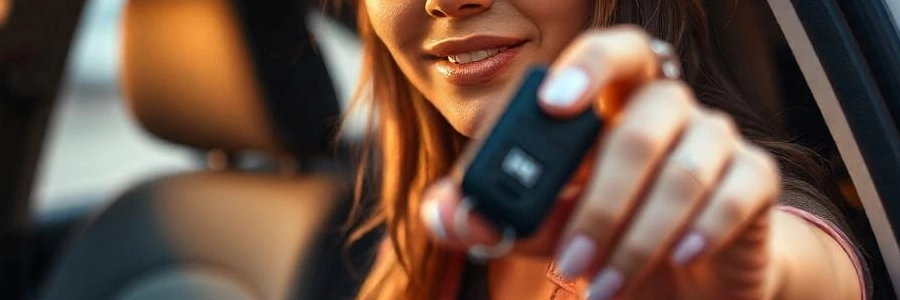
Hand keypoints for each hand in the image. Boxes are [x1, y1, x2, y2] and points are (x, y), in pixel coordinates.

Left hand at [419, 26, 781, 299]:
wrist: (686, 278)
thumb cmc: (609, 235)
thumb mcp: (544, 229)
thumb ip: (496, 219)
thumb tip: (446, 213)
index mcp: (613, 102)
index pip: (610, 51)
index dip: (587, 64)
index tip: (551, 104)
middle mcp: (669, 108)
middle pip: (642, 122)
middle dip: (599, 202)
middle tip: (567, 261)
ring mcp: (717, 138)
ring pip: (683, 170)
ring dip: (637, 237)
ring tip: (601, 283)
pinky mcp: (753, 179)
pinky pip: (734, 194)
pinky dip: (700, 230)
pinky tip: (676, 256)